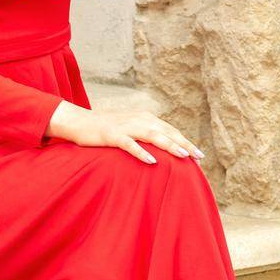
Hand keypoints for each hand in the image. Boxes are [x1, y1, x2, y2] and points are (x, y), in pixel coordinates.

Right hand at [46, 100, 204, 165]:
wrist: (79, 122)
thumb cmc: (106, 129)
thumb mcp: (130, 130)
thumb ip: (146, 136)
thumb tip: (163, 150)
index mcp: (145, 118)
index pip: (171, 130)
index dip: (185, 142)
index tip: (199, 156)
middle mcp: (139, 119)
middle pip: (167, 132)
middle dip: (184, 144)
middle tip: (200, 157)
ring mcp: (126, 126)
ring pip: (153, 136)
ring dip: (169, 145)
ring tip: (184, 156)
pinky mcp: (112, 135)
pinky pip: (129, 144)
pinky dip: (141, 152)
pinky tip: (152, 161)